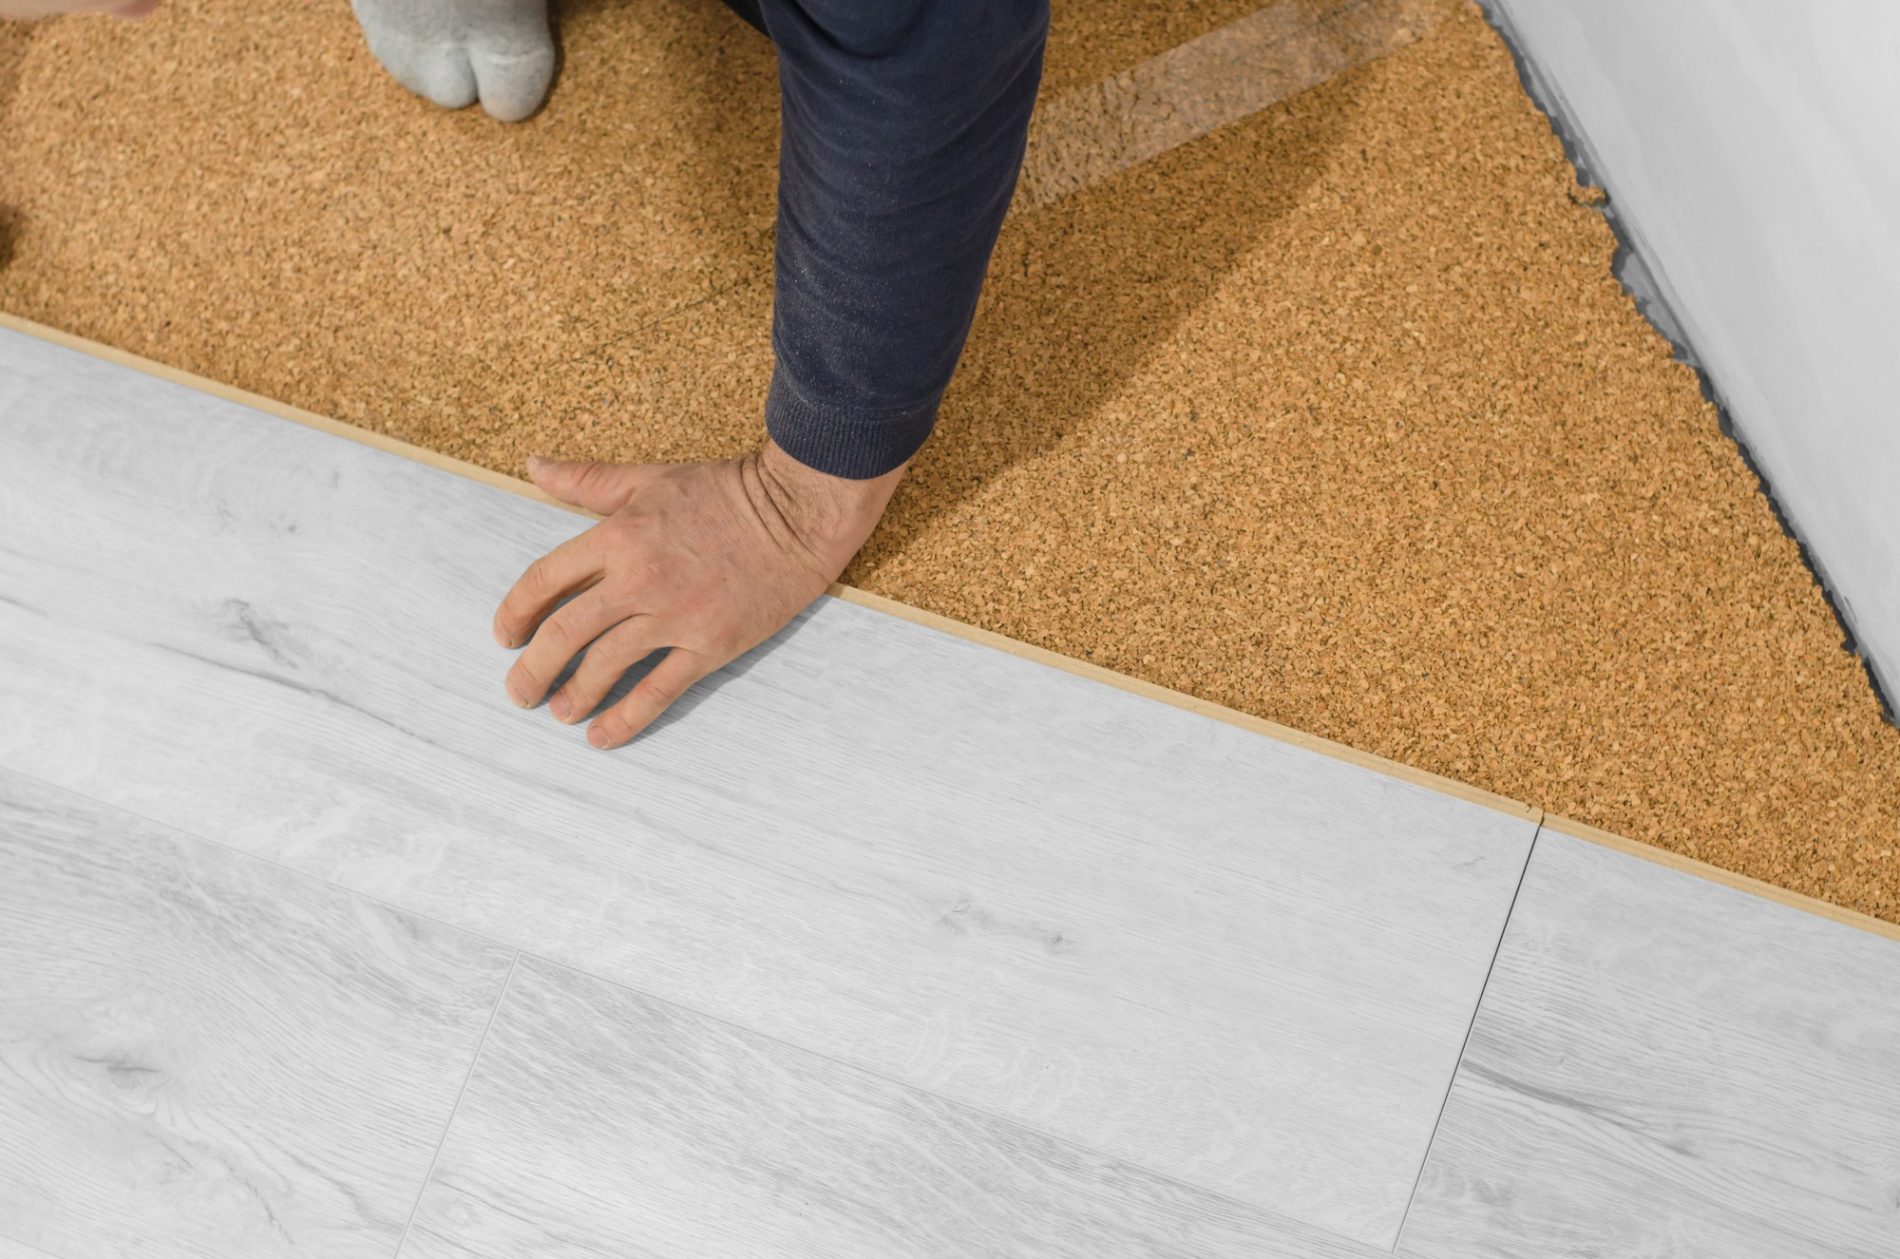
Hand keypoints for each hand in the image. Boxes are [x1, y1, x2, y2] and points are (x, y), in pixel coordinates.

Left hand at [493, 439, 904, 747]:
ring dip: (573, 695)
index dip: (516, 612)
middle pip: (565, 633)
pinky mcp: (710, 645)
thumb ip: (587, 480)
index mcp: (617, 536)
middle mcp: (639, 580)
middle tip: (519, 691)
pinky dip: (626, 717)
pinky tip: (602, 736)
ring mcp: (675, 617)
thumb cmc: (724, 492)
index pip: (545, 581)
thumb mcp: (649, 479)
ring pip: (606, 666)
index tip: (506, 636)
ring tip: (558, 713)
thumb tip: (534, 465)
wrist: (796, 512)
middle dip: (533, 668)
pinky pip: (659, 690)